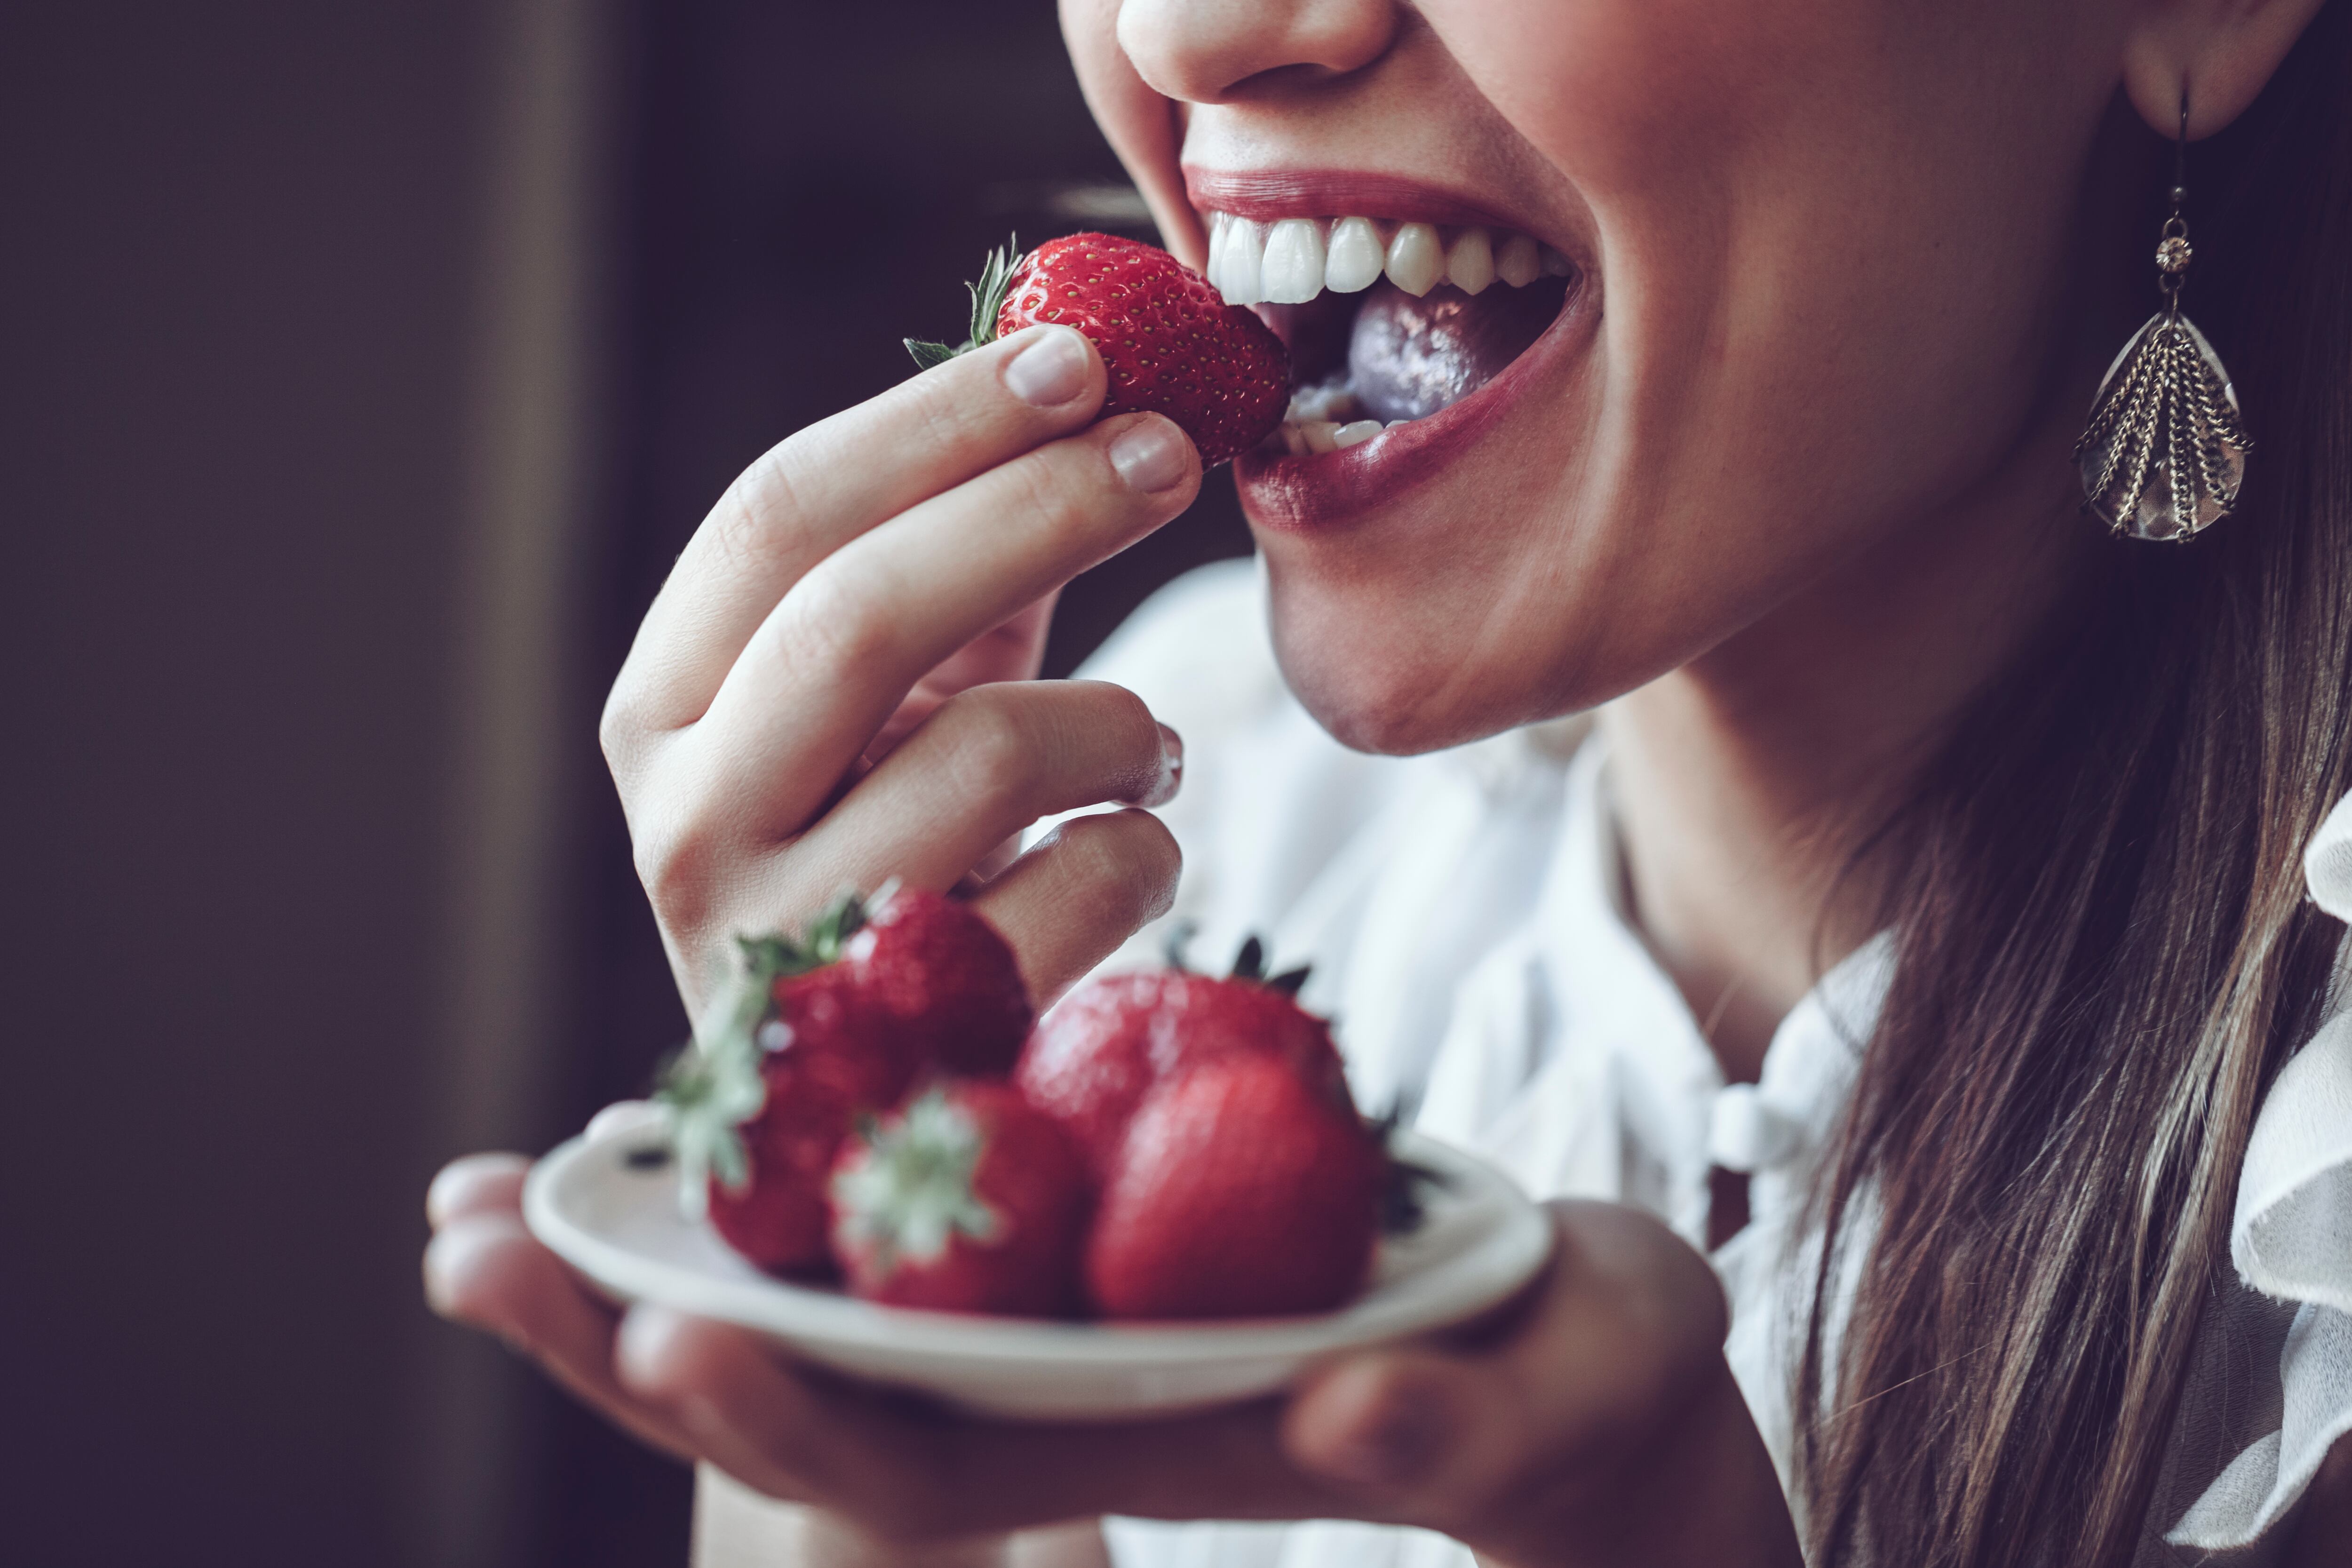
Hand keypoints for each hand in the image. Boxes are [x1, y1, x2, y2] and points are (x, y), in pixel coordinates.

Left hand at [426, 1179, 1800, 1567]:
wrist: (1566, 1351)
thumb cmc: (1578, 1376)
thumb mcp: (1560, 1382)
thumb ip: (1465, 1413)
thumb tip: (1357, 1416)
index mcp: (1156, 1439)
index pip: (943, 1460)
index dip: (802, 1404)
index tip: (670, 1328)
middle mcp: (1068, 1393)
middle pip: (822, 1393)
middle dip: (641, 1336)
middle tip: (466, 1245)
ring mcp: (1052, 1316)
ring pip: (824, 1301)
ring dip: (649, 1254)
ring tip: (480, 1197)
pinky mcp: (1067, 1225)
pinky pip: (889, 1202)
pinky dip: (765, 1161)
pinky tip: (650, 1115)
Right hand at [598, 321, 1201, 1015]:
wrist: (875, 1094)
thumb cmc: (892, 853)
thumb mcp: (891, 706)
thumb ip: (953, 564)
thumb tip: (1089, 386)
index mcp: (662, 713)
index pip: (776, 517)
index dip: (936, 423)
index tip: (1076, 358)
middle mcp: (688, 825)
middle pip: (862, 612)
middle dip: (1039, 506)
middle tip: (1167, 453)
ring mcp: (788, 943)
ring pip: (994, 752)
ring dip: (1120, 721)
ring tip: (1145, 747)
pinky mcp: (910, 1035)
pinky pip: (1080, 882)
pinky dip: (1144, 847)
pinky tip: (1128, 851)